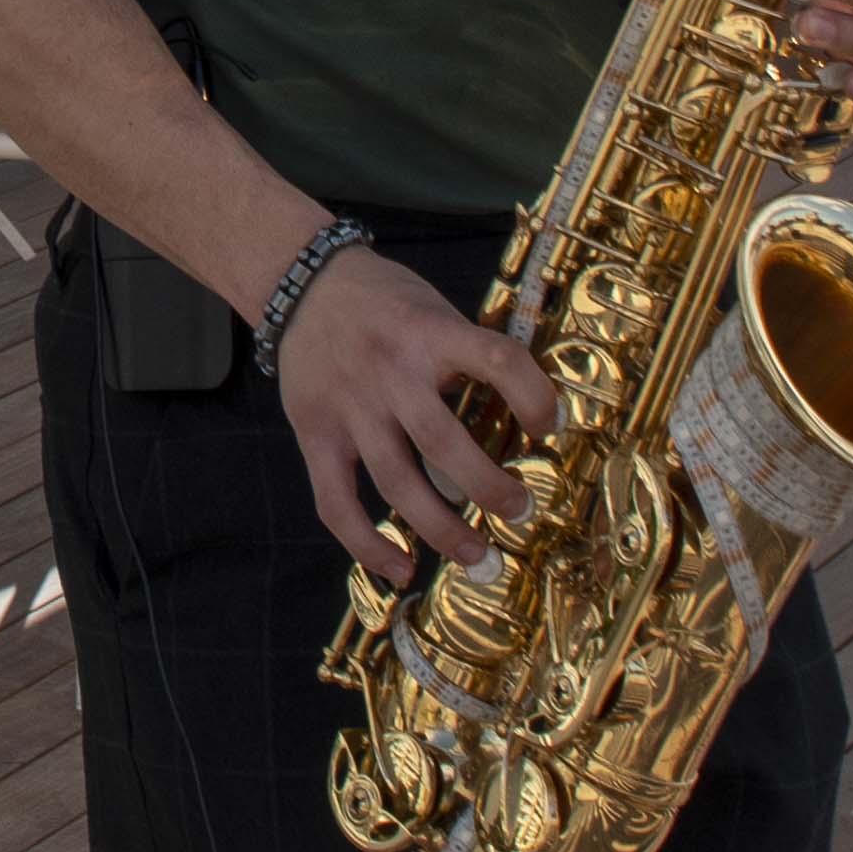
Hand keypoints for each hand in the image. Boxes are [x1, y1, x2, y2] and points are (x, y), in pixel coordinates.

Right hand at [274, 243, 556, 586]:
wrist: (301, 282)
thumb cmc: (382, 299)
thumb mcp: (433, 306)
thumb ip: (466, 352)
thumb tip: (522, 410)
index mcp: (429, 332)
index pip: (497, 360)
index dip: (533, 396)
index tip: (551, 426)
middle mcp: (389, 372)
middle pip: (443, 444)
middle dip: (489, 488)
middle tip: (519, 511)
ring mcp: (349, 408)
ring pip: (397, 482)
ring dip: (442, 528)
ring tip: (478, 556)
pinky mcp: (315, 434)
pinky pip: (337, 501)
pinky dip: (367, 543)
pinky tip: (401, 569)